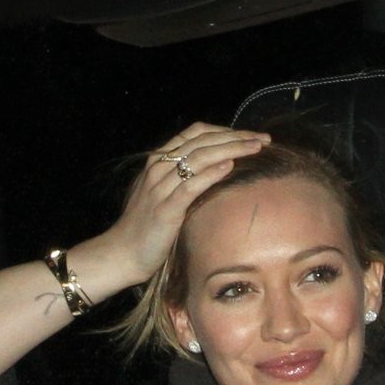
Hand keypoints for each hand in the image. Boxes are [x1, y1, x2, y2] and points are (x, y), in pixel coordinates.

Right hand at [104, 122, 270, 286]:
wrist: (122, 254)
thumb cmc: (145, 229)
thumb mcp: (162, 196)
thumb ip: (182, 181)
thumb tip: (214, 173)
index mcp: (159, 162)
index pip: (195, 134)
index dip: (225, 130)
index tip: (249, 135)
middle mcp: (159, 169)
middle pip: (202, 142)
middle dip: (235, 137)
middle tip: (263, 138)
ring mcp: (160, 188)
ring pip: (199, 158)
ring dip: (230, 149)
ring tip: (255, 148)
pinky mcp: (165, 209)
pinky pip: (191, 186)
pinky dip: (211, 173)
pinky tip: (229, 166)